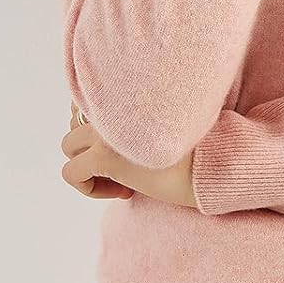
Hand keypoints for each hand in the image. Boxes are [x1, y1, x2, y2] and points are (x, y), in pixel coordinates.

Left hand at [61, 101, 197, 206]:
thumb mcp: (165, 121)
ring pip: (69, 147)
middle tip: (125, 169)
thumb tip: (107, 138)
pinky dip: (89, 188)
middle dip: (92, 149)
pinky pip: (71, 173)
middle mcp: (114, 103)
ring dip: (91, 168)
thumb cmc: (199, 148)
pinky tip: (123, 192)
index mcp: (128, 91)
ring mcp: (107, 128)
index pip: (87, 99)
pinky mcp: (104, 156)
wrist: (215, 165)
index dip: (98, 129)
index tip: (124, 149)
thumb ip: (135, 117)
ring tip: (124, 181)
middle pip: (75, 123)